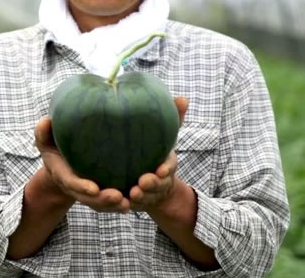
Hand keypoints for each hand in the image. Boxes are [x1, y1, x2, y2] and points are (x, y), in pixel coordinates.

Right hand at [34, 117, 130, 212]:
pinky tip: (133, 203)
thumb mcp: (46, 139)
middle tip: (118, 197)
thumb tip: (44, 122)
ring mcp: (87, 192)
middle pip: (88, 198)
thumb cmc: (55, 146)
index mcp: (62, 174)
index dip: (82, 187)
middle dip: (102, 200)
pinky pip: (108, 203)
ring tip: (128, 204)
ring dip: (113, 206)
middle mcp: (75, 187)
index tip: (94, 189)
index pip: (71, 183)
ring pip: (99, 204)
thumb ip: (43, 133)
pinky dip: (119, 205)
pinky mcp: (99, 192)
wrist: (63, 159)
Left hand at [129, 96, 188, 211]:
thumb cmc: (156, 151)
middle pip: (158, 185)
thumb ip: (174, 118)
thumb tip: (183, 99)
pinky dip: (127, 204)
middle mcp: (159, 180)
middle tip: (143, 182)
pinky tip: (121, 201)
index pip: (169, 167)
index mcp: (166, 164)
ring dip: (141, 197)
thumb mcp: (165, 135)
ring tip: (132, 193)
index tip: (161, 170)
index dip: (166, 169)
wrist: (151, 180)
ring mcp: (148, 193)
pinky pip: (131, 205)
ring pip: (145, 197)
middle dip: (153, 185)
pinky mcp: (135, 201)